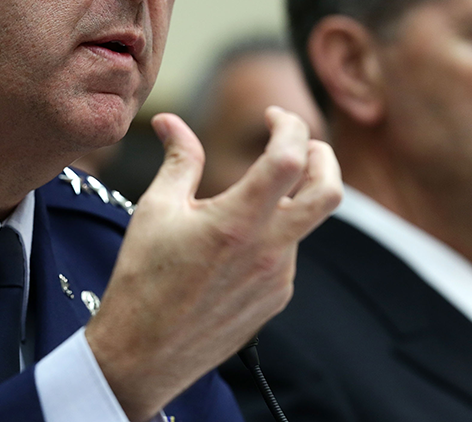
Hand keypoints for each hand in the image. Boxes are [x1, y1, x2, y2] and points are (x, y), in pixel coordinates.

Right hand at [85, 106, 341, 421]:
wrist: (144, 354)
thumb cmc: (143, 280)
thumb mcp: (155, 210)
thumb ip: (178, 160)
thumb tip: (170, 121)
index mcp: (238, 222)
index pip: (288, 159)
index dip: (287, 126)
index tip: (272, 117)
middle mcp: (268, 250)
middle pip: (329, 192)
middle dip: (323, 156)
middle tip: (303, 143)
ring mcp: (278, 278)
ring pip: (303, 222)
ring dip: (289, 198)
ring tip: (246, 198)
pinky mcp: (277, 298)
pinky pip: (288, 253)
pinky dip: (275, 232)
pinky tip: (238, 241)